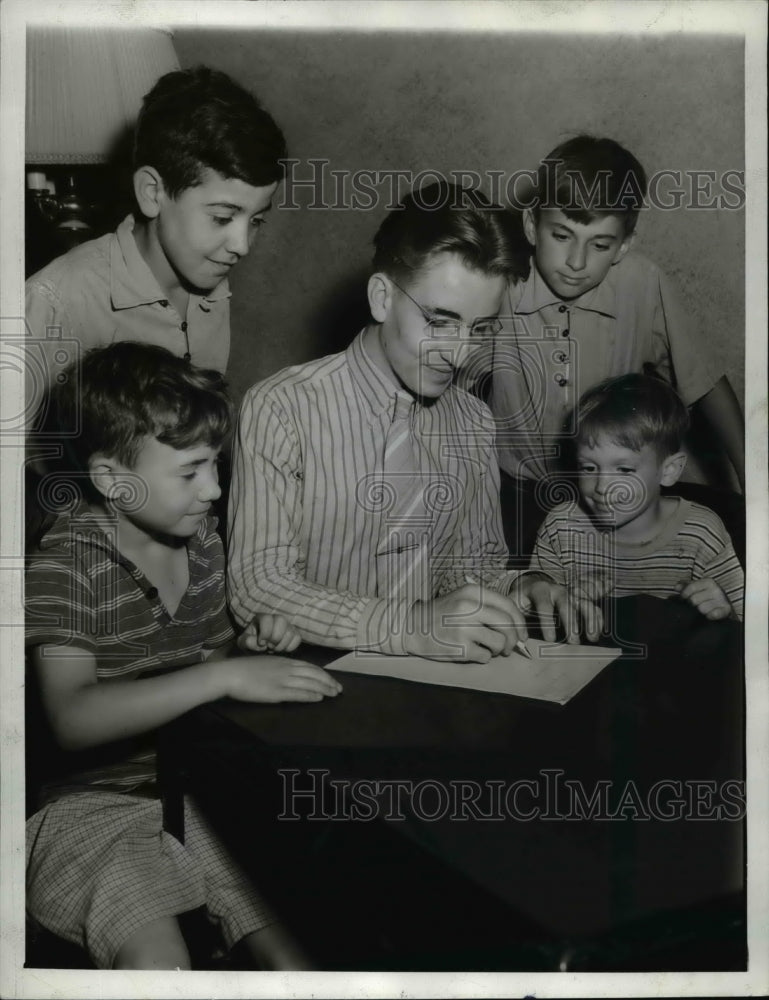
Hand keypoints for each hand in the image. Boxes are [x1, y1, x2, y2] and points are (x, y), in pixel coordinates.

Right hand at [224, 656, 342, 702]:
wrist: (230, 673)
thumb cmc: (244, 669)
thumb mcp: (266, 663)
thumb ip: (279, 668)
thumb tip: (290, 674)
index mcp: (284, 661)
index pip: (310, 667)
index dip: (324, 674)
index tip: (333, 680)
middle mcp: (287, 668)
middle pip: (314, 674)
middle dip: (329, 682)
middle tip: (340, 690)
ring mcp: (282, 680)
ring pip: (310, 683)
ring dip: (325, 689)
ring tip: (335, 694)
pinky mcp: (276, 692)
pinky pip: (298, 693)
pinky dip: (310, 695)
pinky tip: (319, 698)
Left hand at [238, 614, 300, 653]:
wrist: (260, 648)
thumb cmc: (252, 643)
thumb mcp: (243, 643)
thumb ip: (246, 641)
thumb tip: (255, 642)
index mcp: (261, 618)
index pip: (266, 619)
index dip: (265, 632)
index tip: (261, 643)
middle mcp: (275, 618)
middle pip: (281, 620)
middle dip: (275, 637)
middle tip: (269, 646)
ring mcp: (287, 625)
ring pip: (290, 630)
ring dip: (282, 644)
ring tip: (274, 649)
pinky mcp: (294, 633)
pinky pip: (297, 638)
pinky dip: (290, 647)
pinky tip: (282, 649)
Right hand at [403, 584, 526, 662]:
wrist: (414, 626)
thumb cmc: (444, 614)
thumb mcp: (464, 599)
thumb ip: (488, 607)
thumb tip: (517, 628)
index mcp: (473, 593)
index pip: (508, 605)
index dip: (520, 622)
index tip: (522, 634)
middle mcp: (469, 608)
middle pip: (508, 625)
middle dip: (514, 639)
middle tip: (509, 647)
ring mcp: (464, 628)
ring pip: (500, 643)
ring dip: (499, 650)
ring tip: (488, 648)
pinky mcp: (460, 647)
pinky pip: (485, 657)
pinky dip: (483, 657)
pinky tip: (472, 652)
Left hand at [513, 574, 602, 643]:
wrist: (533, 585)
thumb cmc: (522, 598)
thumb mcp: (513, 603)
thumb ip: (514, 617)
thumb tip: (519, 638)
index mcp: (539, 590)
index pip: (544, 605)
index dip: (547, 622)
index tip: (550, 639)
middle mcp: (558, 589)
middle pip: (567, 603)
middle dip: (571, 622)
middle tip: (573, 641)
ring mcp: (571, 593)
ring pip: (584, 602)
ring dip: (590, 620)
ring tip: (592, 638)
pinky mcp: (580, 598)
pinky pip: (593, 606)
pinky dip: (598, 619)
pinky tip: (598, 634)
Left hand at [675, 577, 732, 620]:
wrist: (724, 606)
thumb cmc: (707, 596)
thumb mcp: (697, 588)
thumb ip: (685, 586)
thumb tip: (676, 587)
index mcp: (708, 582)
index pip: (691, 588)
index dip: (684, 595)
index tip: (683, 599)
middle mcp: (716, 589)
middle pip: (694, 600)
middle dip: (692, 605)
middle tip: (694, 607)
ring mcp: (722, 599)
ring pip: (702, 609)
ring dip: (699, 612)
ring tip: (701, 612)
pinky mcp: (726, 610)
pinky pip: (715, 614)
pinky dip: (711, 615)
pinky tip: (708, 616)